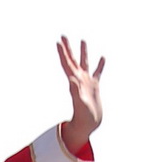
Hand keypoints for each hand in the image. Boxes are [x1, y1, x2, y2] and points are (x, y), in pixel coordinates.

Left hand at [57, 36, 104, 155]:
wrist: (87, 125)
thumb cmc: (83, 117)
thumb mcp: (79, 103)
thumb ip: (75, 91)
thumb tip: (71, 79)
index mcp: (74, 82)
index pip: (66, 64)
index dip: (62, 52)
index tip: (58, 41)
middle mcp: (79, 79)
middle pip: (73, 60)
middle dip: (68, 48)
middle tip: (63, 35)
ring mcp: (87, 82)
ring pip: (85, 63)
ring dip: (83, 52)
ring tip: (82, 40)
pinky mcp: (95, 86)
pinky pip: (97, 72)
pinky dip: (100, 65)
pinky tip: (103, 57)